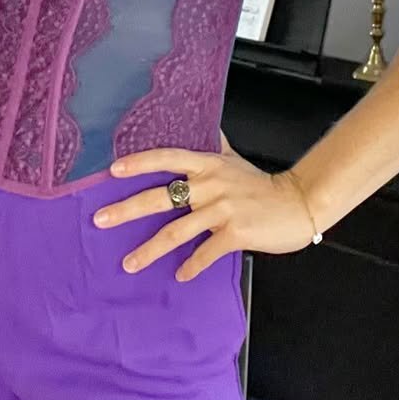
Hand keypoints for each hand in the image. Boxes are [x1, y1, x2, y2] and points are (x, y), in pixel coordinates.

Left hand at [92, 128, 316, 280]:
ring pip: (177, 231)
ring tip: (129, 263)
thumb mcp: (234, 158)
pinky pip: (205, 252)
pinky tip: (179, 275)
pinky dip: (191, 265)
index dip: (139, 163)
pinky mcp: (236, 233)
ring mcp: (222, 209)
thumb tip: (202, 124)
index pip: (166, 157)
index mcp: (207, 165)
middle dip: (127, 209)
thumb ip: (213, 145)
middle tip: (100, 220)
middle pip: (160, 197)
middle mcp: (210, 185)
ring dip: (150, 250)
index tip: (112, 171)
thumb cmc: (262, 184)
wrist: (299, 203)